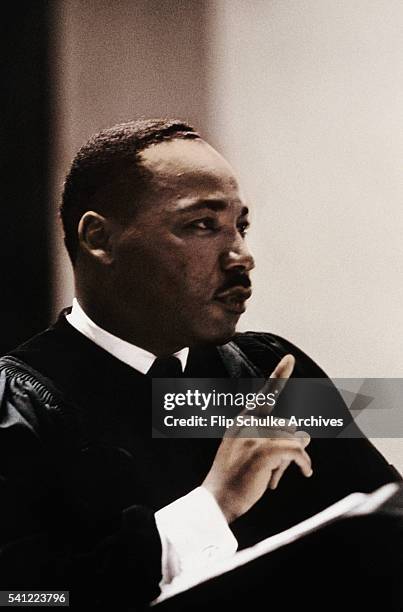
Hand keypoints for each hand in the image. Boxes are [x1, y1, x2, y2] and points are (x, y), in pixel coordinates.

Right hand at [202, 355, 312, 522]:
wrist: (217, 500)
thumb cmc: (234, 479)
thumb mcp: (253, 454)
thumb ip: (276, 441)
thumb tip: (307, 434)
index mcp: (242, 420)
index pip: (265, 394)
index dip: (279, 375)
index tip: (290, 359)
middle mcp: (248, 423)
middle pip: (287, 426)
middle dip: (289, 446)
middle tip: (281, 468)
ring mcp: (255, 435)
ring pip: (293, 438)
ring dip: (296, 457)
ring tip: (281, 474)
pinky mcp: (263, 450)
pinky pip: (297, 450)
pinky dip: (304, 462)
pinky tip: (306, 472)